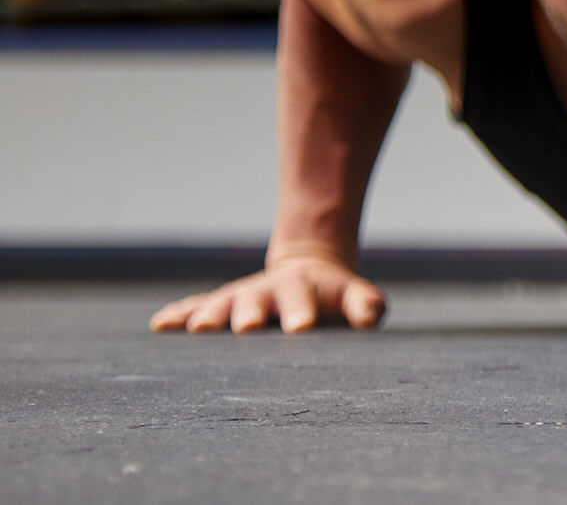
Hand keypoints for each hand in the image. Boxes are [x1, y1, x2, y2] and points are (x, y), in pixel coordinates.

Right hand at [148, 255, 386, 333]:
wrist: (308, 273)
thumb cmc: (336, 297)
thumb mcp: (357, 297)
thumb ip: (365, 306)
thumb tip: (369, 315)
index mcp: (302, 290)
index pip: (303, 302)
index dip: (302, 313)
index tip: (301, 327)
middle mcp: (265, 293)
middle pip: (255, 302)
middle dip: (250, 314)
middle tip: (246, 327)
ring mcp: (238, 298)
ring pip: (220, 305)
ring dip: (208, 316)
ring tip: (198, 329)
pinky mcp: (218, 305)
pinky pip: (194, 307)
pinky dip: (178, 315)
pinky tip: (161, 325)